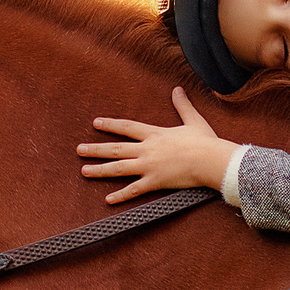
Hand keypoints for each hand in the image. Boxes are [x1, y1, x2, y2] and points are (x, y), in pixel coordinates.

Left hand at [78, 88, 237, 203]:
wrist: (211, 159)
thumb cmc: (204, 141)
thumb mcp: (192, 120)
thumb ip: (182, 105)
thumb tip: (178, 89)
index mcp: (154, 134)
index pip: (127, 127)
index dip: (110, 125)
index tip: (95, 124)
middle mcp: (147, 149)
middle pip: (115, 149)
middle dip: (95, 149)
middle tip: (79, 150)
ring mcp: (149, 166)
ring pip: (118, 168)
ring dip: (100, 170)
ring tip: (84, 171)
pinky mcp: (155, 182)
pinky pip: (134, 190)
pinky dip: (121, 196)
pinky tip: (108, 200)